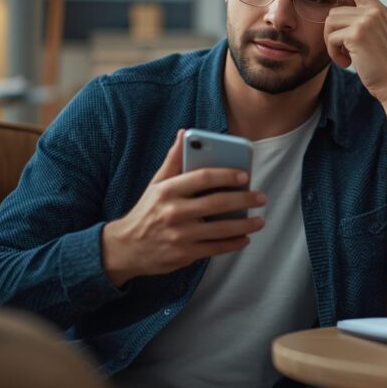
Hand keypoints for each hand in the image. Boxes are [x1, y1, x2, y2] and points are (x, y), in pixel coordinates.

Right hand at [101, 130, 266, 287]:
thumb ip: (173, 160)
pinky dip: (234, 243)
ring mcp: (180, 235)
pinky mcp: (184, 254)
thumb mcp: (156, 184)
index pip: (202, 178)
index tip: (245, 175)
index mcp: (167, 190)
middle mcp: (173, 212)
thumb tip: (184, 133)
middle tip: (261, 197)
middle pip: (217, 203)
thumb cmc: (147, 211)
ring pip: (221, 229)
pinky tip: (245, 238)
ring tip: (259, 220)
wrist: (125, 248)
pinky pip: (216, 248)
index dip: (226, 175)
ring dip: (245, 225)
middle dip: (244, 200)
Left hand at [321, 0, 386, 105]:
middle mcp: (375, 10)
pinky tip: (347, 63)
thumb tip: (343, 13)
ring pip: (330, 23)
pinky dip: (334, 53)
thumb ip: (363, 22)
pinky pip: (331, 38)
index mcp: (380, 10)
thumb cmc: (382, 66)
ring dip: (332, 45)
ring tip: (347, 58)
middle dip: (332, 35)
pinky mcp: (358, 33)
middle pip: (334, 11)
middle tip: (343, 53)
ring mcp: (368, 20)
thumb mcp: (376, 38)